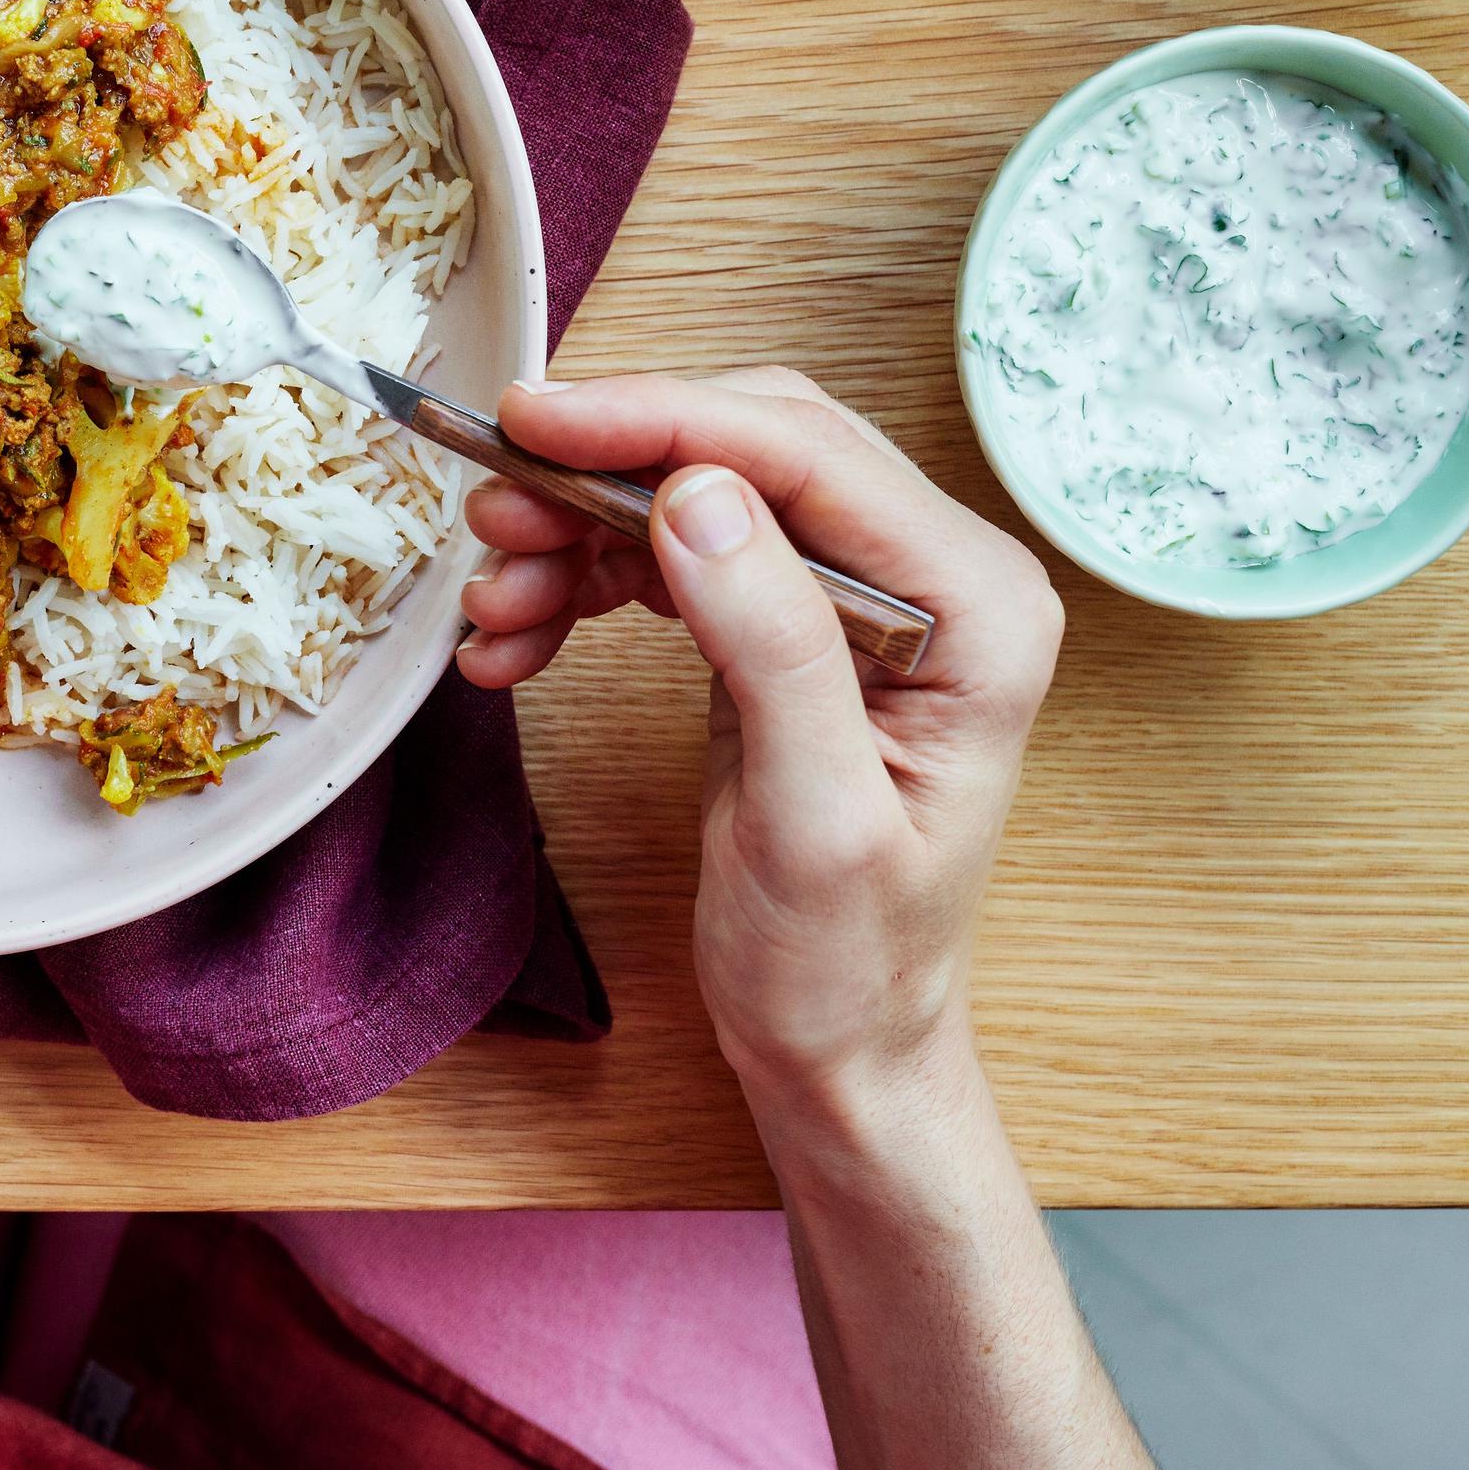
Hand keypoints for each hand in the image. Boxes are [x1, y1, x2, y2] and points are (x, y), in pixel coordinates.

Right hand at [462, 370, 1062, 1128]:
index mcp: (977, 606)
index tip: (536, 423)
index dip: (663, 421)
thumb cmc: (847, 965)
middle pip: (749, 448)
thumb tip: (696, 495)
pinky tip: (517, 635)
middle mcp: (933, 576)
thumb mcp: (815, 821)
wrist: (838, 1047)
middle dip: (606, 467)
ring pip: (697, 491)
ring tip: (492, 602)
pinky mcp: (789, 620)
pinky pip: (673, 552)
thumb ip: (773, 647)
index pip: (809, 455)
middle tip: (491, 509)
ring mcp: (858, 593)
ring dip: (578, 529)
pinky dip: (585, 578)